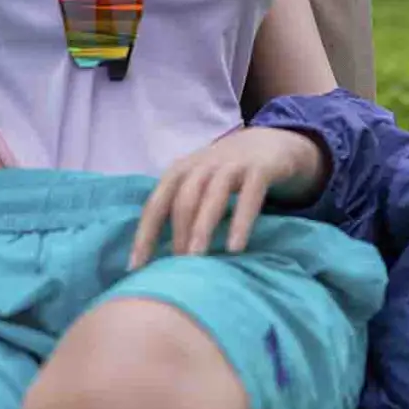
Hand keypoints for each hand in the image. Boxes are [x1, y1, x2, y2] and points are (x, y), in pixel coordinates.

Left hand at [127, 126, 328, 269]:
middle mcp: (202, 165)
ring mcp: (231, 165)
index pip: (156, 204)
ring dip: (201, 228)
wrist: (273, 139)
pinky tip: (236, 247)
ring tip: (196, 259)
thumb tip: (158, 253)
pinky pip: (249, 196)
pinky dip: (241, 222)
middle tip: (176, 269)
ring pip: (211, 196)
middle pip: (182, 200)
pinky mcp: (260, 169)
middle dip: (176, 234)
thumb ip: (182, 206)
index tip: (135, 267)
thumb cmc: (228, 170)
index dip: (144, 235)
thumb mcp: (200, 182)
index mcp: (181, 171)